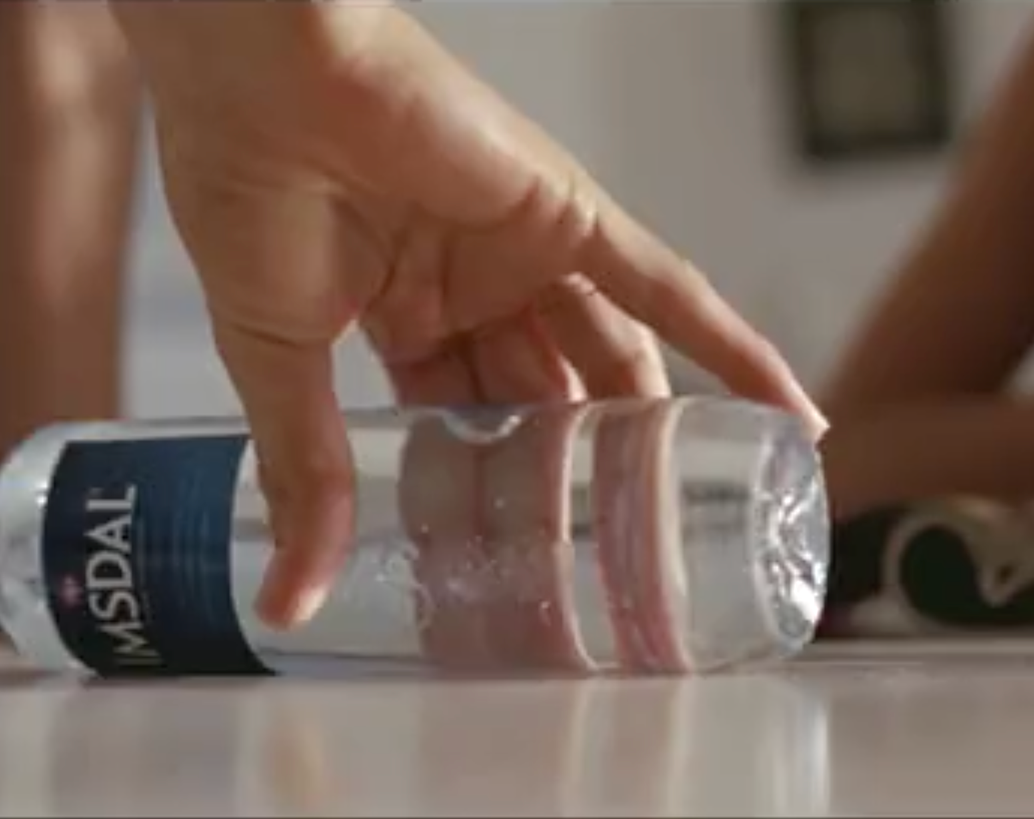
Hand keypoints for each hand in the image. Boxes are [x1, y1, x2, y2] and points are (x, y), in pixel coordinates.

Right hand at [114, 3, 823, 627]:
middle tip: (614, 570)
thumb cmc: (244, 194)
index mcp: (399, 317)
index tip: (511, 574)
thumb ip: (308, 477)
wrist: (260, 87)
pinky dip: (730, 349)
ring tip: (698, 526)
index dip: (490, 494)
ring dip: (656, 438)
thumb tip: (290, 600)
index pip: (466, 425)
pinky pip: (668, 289)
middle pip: (548, 402)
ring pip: (613, 361)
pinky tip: (789, 416)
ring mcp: (527, 252)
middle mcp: (473, 286)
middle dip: (577, 480)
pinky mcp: (570, 215)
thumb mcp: (279, 362)